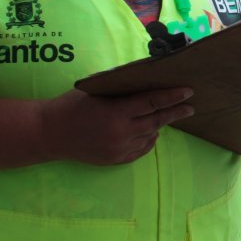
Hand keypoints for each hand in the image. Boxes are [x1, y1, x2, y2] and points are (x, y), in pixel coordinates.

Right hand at [41, 86, 194, 165]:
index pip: (152, 102)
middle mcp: (121, 133)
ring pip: (150, 136)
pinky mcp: (115, 160)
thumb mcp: (96, 91)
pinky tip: (152, 132)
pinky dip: (149, 139)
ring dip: (160, 125)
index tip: (188, 92)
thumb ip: (121, 89)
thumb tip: (146, 81)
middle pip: (157, 121)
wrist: (49, 134)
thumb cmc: (71, 105)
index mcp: (116, 112)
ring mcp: (118, 149)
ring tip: (169, 115)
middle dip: (175, 113)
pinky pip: (140, 150)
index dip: (172, 96)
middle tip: (191, 107)